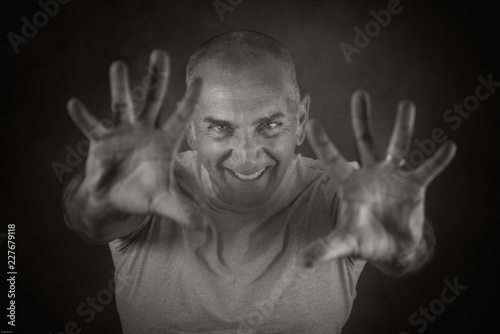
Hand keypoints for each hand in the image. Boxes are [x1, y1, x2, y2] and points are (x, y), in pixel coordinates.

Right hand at [67, 49, 206, 228]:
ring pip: (122, 105)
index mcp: (165, 142)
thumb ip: (184, 212)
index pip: (181, 117)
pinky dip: (84, 117)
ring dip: (120, 87)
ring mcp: (123, 134)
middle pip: (153, 100)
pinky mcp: (102, 142)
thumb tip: (205, 228)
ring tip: (118, 65)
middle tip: (160, 53)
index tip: (200, 78)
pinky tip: (74, 104)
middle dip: (156, 78)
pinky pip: (92, 127)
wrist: (116, 199)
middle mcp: (145, 132)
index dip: (190, 100)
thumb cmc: (144, 194)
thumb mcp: (165, 203)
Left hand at [301, 90, 455, 268]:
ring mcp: (392, 178)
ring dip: (402, 126)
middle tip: (359, 94)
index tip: (312, 120)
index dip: (323, 142)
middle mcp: (370, 174)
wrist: (392, 248)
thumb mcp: (344, 243)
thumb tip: (301, 263)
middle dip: (362, 119)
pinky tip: (449, 147)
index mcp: (349, 184)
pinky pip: (427, 170)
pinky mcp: (414, 187)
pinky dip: (437, 161)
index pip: (333, 159)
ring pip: (397, 146)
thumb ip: (325, 248)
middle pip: (364, 141)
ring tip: (406, 104)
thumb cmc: (364, 240)